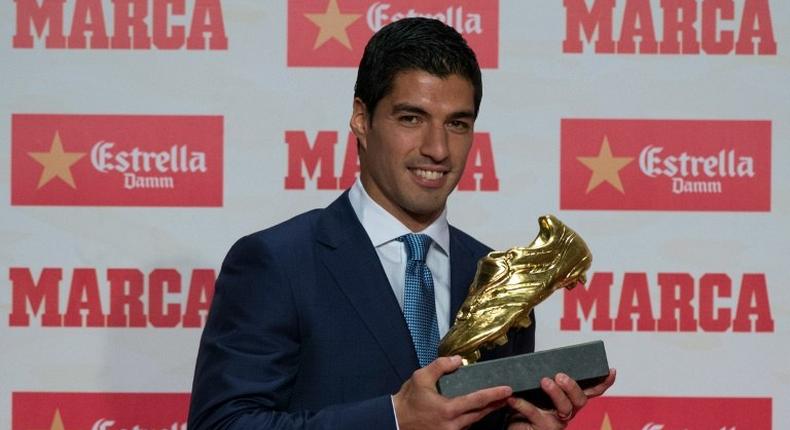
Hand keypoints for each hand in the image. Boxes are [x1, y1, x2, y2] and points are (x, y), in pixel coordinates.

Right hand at [393, 356, 512, 429]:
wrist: (395, 421)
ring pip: (473, 422)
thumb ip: (440, 366)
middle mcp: (452, 424)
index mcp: (448, 409)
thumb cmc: (407, 400)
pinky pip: (464, 427)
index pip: (477, 400)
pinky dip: (472, 419)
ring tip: (495, 403)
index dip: (494, 394)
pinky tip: (476, 412)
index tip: (507, 390)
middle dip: (495, 404)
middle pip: (480, 414)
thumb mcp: (421, 377)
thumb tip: (458, 359)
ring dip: (485, 412)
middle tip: (508, 396)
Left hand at [506, 369, 615, 429]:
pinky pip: (535, 415)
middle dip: (572, 387)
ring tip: (543, 381)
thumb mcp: (535, 387)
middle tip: (560, 376)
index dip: (603, 382)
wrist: (513, 425)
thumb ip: (544, 375)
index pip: (591, 391)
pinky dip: (523, 404)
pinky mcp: (542, 429)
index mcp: (569, 400)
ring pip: (564, 409)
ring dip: (556, 394)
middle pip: (579, 400)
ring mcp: (556, 422)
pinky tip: (513, 398)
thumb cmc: (525, 403)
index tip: (611, 370)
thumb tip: (542, 358)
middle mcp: (567, 412)